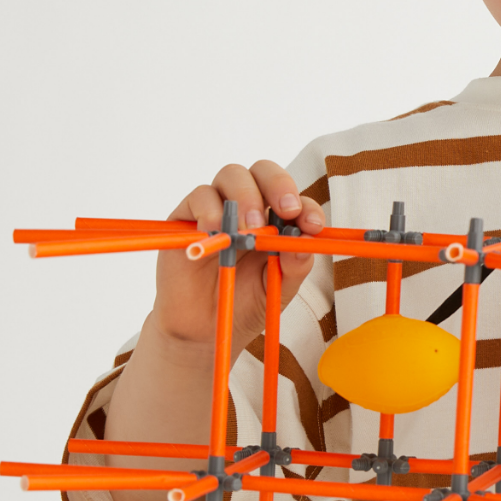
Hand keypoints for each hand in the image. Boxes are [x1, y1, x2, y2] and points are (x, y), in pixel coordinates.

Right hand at [148, 161, 323, 355]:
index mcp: (278, 220)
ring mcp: (219, 207)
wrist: (204, 328)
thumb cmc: (245, 302)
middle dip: (278, 185)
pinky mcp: (187, 215)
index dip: (307, 206)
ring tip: (247, 230)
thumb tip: (306, 242)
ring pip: (232, 175)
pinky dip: (211, 209)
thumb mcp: (279, 288)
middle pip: (264, 171)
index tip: (312, 226)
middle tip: (284, 212)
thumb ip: (295, 265)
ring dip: (245, 197)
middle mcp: (250, 206)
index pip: (295, 198)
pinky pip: (200, 195)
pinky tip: (216, 231)